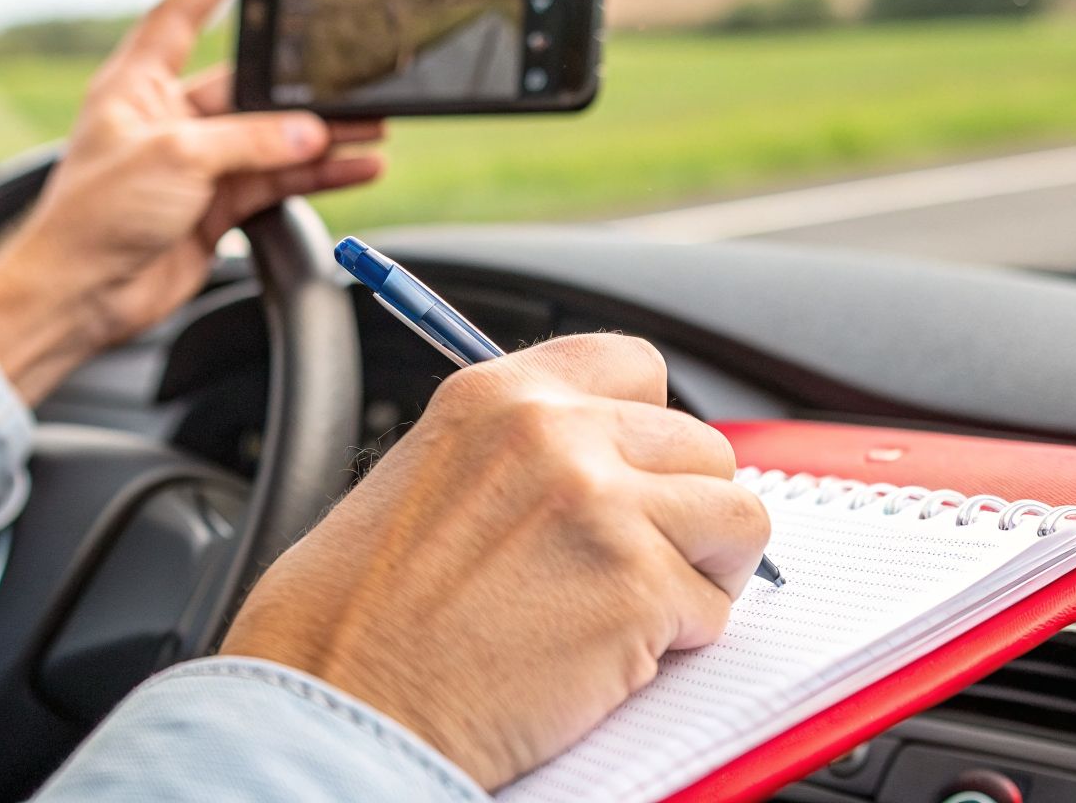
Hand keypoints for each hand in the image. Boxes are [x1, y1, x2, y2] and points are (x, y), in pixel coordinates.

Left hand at [0, 0, 384, 401]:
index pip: (178, 16)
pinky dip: (317, 175)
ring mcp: (195, 166)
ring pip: (271, 139)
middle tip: (349, 82)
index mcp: (137, 85)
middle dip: (298, 88)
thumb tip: (309, 132)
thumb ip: (249, 141)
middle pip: (246, 88)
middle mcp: (167, 120)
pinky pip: (277, 181)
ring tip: (372, 127)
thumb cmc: (93, 216)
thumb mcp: (176, 158)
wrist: (80, 296)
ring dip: (320, 136)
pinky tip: (354, 168)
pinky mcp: (215, 208)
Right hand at [220, 334, 772, 789]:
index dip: (648, 426)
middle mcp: (556, 434)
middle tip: (636, 562)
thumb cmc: (352, 621)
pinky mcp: (637, 590)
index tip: (636, 470)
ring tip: (639, 607)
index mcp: (495, 396)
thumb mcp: (420, 479)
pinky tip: (607, 655)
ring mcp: (604, 508)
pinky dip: (679, 641)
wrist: (338, 709)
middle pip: (700, 444)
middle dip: (683, 509)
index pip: (633, 365)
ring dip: (704, 569)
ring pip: (736, 516)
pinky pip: (715, 608)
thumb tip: (601, 462)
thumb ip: (514, 453)